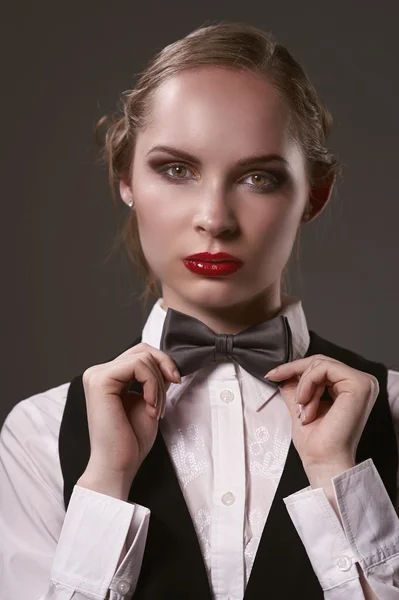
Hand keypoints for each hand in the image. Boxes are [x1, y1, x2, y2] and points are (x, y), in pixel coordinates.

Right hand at [77, 343, 179, 498]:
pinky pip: (138, 367)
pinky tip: (150, 406)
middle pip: (142, 350)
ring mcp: (96, 375)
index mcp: (107, 377)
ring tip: (155, 409)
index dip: (162, 364)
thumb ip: (154, 380)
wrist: (118, 466)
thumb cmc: (131, 441)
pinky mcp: (100, 381)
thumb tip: (167, 363)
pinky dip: (153, 385)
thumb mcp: (149, 401)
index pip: (140, 354)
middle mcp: (98, 373)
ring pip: (143, 358)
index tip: (175, 383)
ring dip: (159, 385)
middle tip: (167, 397)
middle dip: (163, 369)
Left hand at [266, 355, 378, 481]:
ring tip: (303, 409)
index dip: (294, 368)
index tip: (272, 375)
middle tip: (292, 400)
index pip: (321, 366)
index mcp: (350, 388)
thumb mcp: (301, 406)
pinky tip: (305, 402)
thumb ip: (296, 388)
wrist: (323, 462)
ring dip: (303, 387)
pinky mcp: (359, 385)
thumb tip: (284, 375)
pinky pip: (324, 369)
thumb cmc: (316, 443)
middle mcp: (361, 383)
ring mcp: (363, 383)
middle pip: (320, 361)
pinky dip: (308, 383)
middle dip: (297, 377)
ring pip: (320, 364)